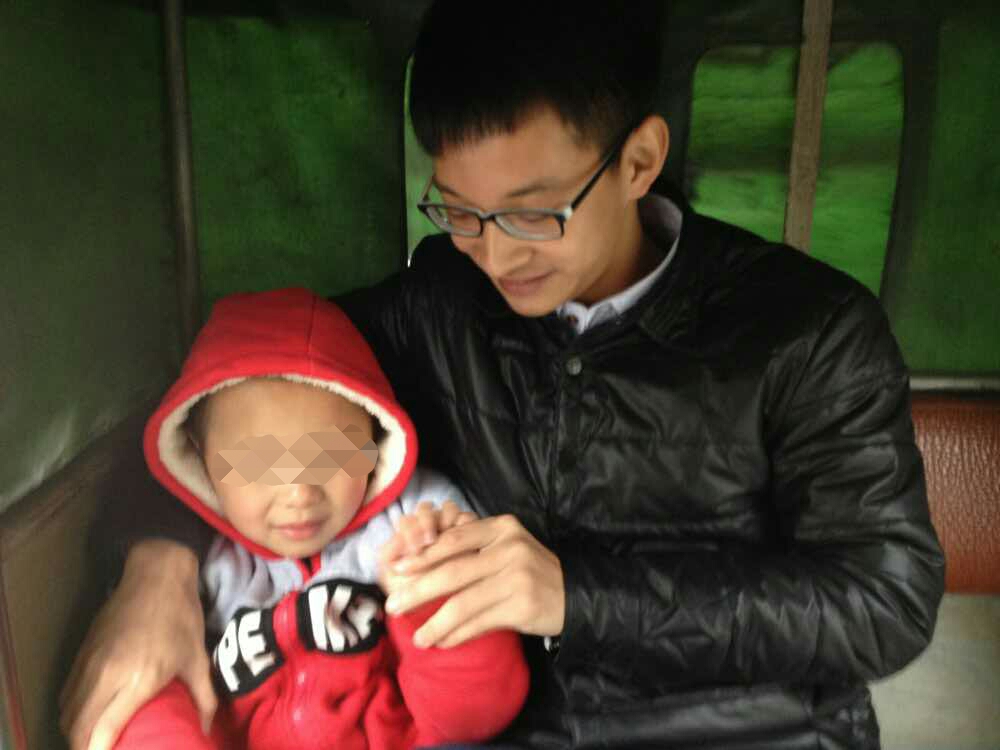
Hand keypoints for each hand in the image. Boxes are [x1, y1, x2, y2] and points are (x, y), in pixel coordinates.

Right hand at [59, 540, 215, 749]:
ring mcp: (90, 664)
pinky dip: (71, 712)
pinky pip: (66, 694)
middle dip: (85, 748)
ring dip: (76, 732)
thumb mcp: (198, 659)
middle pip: (79, 728)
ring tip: (94, 740)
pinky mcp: (81, 653)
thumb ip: (204, 698)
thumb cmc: (181, 617)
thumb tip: (206, 730)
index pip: (102, 731)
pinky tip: (86, 718)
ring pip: (67, 713)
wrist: (156, 575)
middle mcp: (107, 675)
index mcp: (138, 679)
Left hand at [382, 514, 563, 648]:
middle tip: (393, 605)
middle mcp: (510, 549)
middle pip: (452, 572)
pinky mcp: (522, 606)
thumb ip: (471, 548)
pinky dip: (456, 635)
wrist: (573, 595)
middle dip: (418, 591)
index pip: (453, 540)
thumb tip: (418, 562)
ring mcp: (517, 578)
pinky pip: (479, 623)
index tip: (397, 569)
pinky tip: (442, 642)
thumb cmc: (529, 570)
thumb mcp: (505, 547)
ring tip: (417, 637)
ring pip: (463, 603)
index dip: (422, 555)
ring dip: (435, 623)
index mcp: (502, 528)